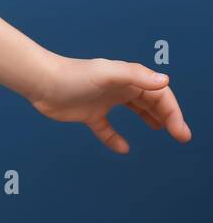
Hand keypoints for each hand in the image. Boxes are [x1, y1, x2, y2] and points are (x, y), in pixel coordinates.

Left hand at [28, 54, 191, 152]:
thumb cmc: (72, 75)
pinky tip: (122, 148)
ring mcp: (103, 101)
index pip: (158, 94)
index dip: (173, 112)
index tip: (180, 132)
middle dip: (167, 115)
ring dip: (149, 118)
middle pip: (149, 101)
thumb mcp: (106, 74)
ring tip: (162, 129)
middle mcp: (117, 88)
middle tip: (181, 135)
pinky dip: (114, 138)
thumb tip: (164, 81)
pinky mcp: (88, 113)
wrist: (40, 82)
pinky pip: (106, 128)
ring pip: (133, 109)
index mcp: (126, 78)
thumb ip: (135, 76)